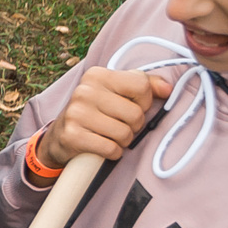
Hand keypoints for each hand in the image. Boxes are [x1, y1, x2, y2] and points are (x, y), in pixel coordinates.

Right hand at [37, 66, 176, 169]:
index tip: (135, 107)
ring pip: (124, 133)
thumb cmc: (94, 112)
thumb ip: (144, 85)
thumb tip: (168, 89)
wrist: (58, 136)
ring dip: (124, 141)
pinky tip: (105, 147)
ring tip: (112, 136)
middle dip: (134, 126)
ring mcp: (76, 113)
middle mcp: (85, 91)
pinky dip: (113, 152)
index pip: (141, 86)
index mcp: (98, 75)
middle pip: (135, 113)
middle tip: (121, 126)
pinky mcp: (72, 135)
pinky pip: (110, 148)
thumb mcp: (116, 92)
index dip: (145, 102)